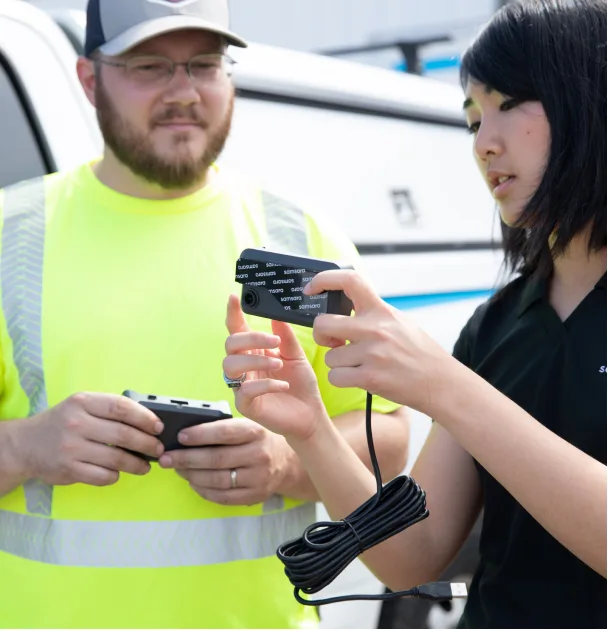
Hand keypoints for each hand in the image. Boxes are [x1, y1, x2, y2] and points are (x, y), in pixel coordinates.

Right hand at [13, 393, 163, 485]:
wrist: (26, 445)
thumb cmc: (63, 422)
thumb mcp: (82, 406)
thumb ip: (109, 409)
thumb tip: (149, 422)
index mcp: (83, 402)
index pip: (121, 407)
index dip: (144, 417)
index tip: (158, 426)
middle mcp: (76, 423)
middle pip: (123, 434)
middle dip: (147, 444)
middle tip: (158, 449)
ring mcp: (71, 448)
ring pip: (116, 459)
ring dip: (137, 464)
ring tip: (146, 466)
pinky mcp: (69, 470)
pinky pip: (103, 475)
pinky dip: (116, 475)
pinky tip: (119, 472)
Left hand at [158, 417, 296, 505]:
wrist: (285, 462)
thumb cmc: (257, 440)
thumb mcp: (248, 426)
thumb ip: (223, 428)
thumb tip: (186, 435)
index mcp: (255, 432)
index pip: (224, 433)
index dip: (200, 435)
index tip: (179, 437)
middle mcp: (259, 455)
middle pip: (217, 459)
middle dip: (187, 458)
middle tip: (167, 458)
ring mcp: (258, 478)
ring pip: (217, 480)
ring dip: (192, 475)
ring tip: (177, 469)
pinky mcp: (254, 496)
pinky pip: (223, 497)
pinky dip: (203, 490)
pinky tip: (192, 482)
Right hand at [222, 294, 330, 442]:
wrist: (310, 414)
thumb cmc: (301, 384)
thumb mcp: (296, 355)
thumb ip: (285, 336)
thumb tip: (277, 314)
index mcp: (254, 352)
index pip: (238, 330)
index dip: (233, 313)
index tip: (234, 297)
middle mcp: (244, 367)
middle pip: (231, 344)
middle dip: (250, 339)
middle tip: (273, 341)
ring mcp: (242, 386)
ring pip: (231, 366)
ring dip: (255, 360)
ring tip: (278, 364)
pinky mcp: (246, 405)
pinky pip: (245, 391)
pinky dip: (265, 384)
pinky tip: (283, 385)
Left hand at [305, 270, 455, 415]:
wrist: (441, 382)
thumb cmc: (418, 353)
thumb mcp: (398, 322)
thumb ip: (372, 314)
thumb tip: (343, 307)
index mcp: (381, 310)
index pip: (350, 280)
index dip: (324, 279)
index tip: (311, 287)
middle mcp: (375, 328)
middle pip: (323, 323)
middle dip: (321, 334)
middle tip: (332, 341)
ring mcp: (372, 353)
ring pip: (329, 356)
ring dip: (338, 363)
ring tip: (359, 364)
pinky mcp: (370, 377)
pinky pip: (335, 376)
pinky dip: (342, 380)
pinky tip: (359, 377)